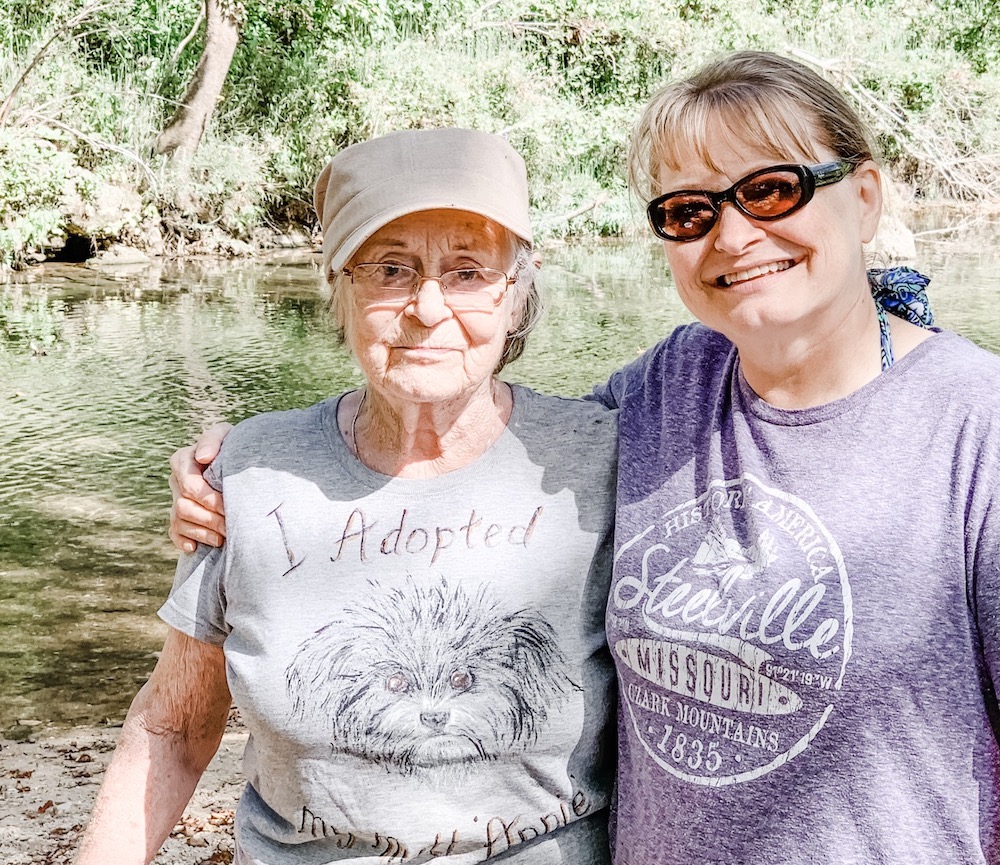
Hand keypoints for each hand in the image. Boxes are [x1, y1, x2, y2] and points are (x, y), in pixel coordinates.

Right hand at [168, 423, 232, 551]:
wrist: (237, 461)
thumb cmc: (231, 445)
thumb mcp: (225, 434)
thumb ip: (212, 439)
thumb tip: (202, 457)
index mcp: (183, 460)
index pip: (189, 485)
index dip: (209, 498)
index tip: (230, 505)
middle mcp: (176, 481)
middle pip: (184, 506)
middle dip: (209, 518)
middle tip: (232, 526)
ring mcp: (175, 499)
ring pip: (179, 521)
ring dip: (202, 532)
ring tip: (223, 537)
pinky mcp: (179, 516)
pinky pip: (175, 533)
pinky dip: (184, 541)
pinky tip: (196, 547)